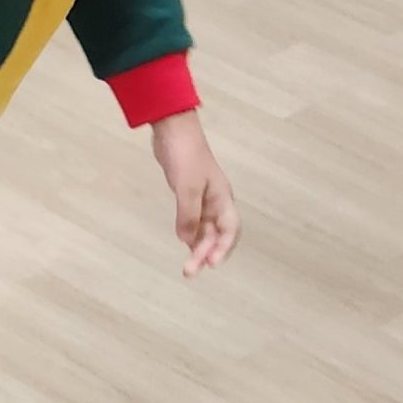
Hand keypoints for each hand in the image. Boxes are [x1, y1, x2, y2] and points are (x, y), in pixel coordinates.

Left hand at [151, 111, 240, 276]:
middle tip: (189, 271)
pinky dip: (190, 233)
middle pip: (216, 234)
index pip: (229, 230)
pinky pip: (194, 221)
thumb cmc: (185, 155)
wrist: (173, 130)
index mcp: (222, 198)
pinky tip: (184, 243)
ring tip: (186, 265)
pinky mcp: (190, 195)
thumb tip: (187, 240)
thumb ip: (188, 215)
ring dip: (198, 247)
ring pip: (205, 230)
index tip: (211, 265)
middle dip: (205, 254)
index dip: (223, 249)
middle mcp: (216, 201)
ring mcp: (203, 198)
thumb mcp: (186, 187)